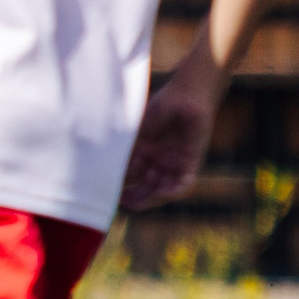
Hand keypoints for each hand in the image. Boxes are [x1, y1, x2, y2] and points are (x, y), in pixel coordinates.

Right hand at [121, 57, 220, 211]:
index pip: (131, 177)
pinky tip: (161, 193)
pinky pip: (182, 185)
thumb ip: (126, 153)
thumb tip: (109, 173)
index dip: (121, 186)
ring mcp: (174, 164)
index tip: (108, 190)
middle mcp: (158, 161)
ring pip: (161, 190)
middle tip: (122, 203)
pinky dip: (171, 192)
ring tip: (136, 201)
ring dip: (149, 198)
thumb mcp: (137, 134)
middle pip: (146, 188)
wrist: (187, 95)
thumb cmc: (161, 108)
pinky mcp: (190, 163)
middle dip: (134, 198)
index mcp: (144, 153)